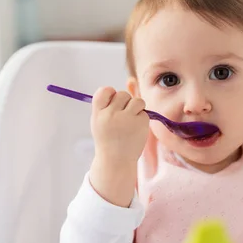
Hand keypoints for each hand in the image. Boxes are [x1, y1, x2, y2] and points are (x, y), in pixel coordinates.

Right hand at [89, 87, 148, 206]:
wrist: (116, 161)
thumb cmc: (108, 139)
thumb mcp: (101, 121)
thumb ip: (109, 103)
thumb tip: (131, 80)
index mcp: (98, 114)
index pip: (104, 91)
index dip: (110, 93)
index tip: (112, 102)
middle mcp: (111, 115)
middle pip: (122, 94)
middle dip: (125, 103)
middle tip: (122, 117)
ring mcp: (126, 119)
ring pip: (136, 101)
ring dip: (136, 108)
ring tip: (130, 122)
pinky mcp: (140, 124)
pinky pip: (144, 113)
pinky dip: (141, 119)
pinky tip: (135, 130)